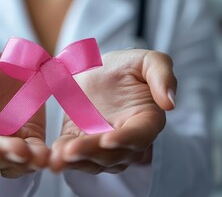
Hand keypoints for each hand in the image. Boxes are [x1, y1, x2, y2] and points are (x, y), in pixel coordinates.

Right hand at [0, 48, 48, 177]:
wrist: (12, 65)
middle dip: (1, 156)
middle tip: (17, 150)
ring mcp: (2, 143)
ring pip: (7, 163)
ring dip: (20, 163)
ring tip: (34, 157)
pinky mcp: (26, 141)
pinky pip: (31, 156)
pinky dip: (37, 159)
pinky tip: (45, 157)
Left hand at [49, 50, 176, 173]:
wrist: (99, 70)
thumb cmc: (126, 66)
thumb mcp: (147, 61)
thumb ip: (162, 75)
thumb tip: (170, 103)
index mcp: (146, 120)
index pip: (140, 135)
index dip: (126, 139)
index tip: (108, 138)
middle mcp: (126, 139)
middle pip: (113, 153)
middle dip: (93, 153)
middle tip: (73, 150)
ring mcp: (101, 143)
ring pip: (92, 160)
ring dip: (76, 161)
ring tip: (58, 158)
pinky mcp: (79, 141)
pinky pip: (72, 153)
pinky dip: (62, 157)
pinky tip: (51, 157)